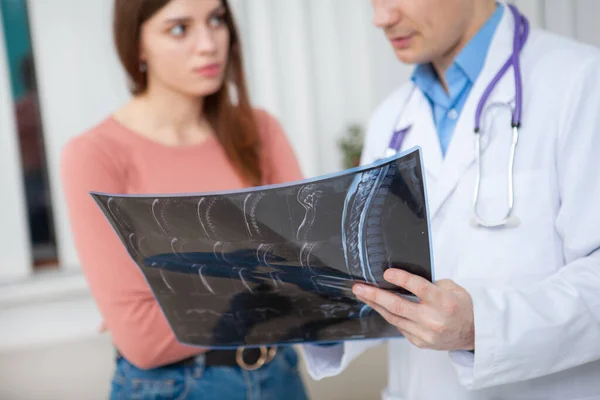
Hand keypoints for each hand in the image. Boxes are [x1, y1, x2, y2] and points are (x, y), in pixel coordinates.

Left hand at [352, 269, 474, 350]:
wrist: (472, 333)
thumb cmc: (461, 306)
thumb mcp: (452, 288)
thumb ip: (429, 283)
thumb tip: (403, 279)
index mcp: (444, 302)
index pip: (419, 288)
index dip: (401, 279)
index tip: (386, 273)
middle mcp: (433, 319)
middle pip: (398, 306)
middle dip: (375, 295)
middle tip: (359, 287)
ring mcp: (425, 334)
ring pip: (393, 317)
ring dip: (376, 305)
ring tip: (362, 294)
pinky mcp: (419, 342)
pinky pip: (399, 326)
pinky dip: (388, 315)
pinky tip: (379, 306)